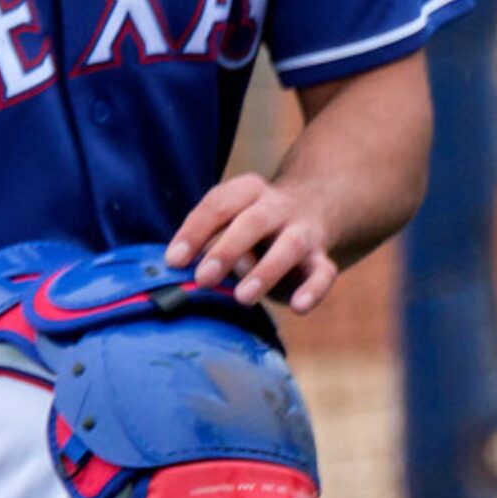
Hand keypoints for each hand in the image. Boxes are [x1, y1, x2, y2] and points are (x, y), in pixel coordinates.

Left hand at [164, 172, 336, 313]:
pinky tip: (298, 306)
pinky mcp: (321, 258)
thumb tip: (181, 267)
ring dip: (266, 272)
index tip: (174, 261)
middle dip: (226, 251)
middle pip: (253, 222)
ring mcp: (303, 231)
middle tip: (203, 279)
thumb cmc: (247, 224)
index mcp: (246, 190)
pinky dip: (313, 290)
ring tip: (243, 297)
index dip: (194, 232)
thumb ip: (208, 242)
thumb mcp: (226, 222)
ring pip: (289, 246)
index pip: (218, 205)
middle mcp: (277, 206)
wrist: (313, 206)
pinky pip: (323, 273)